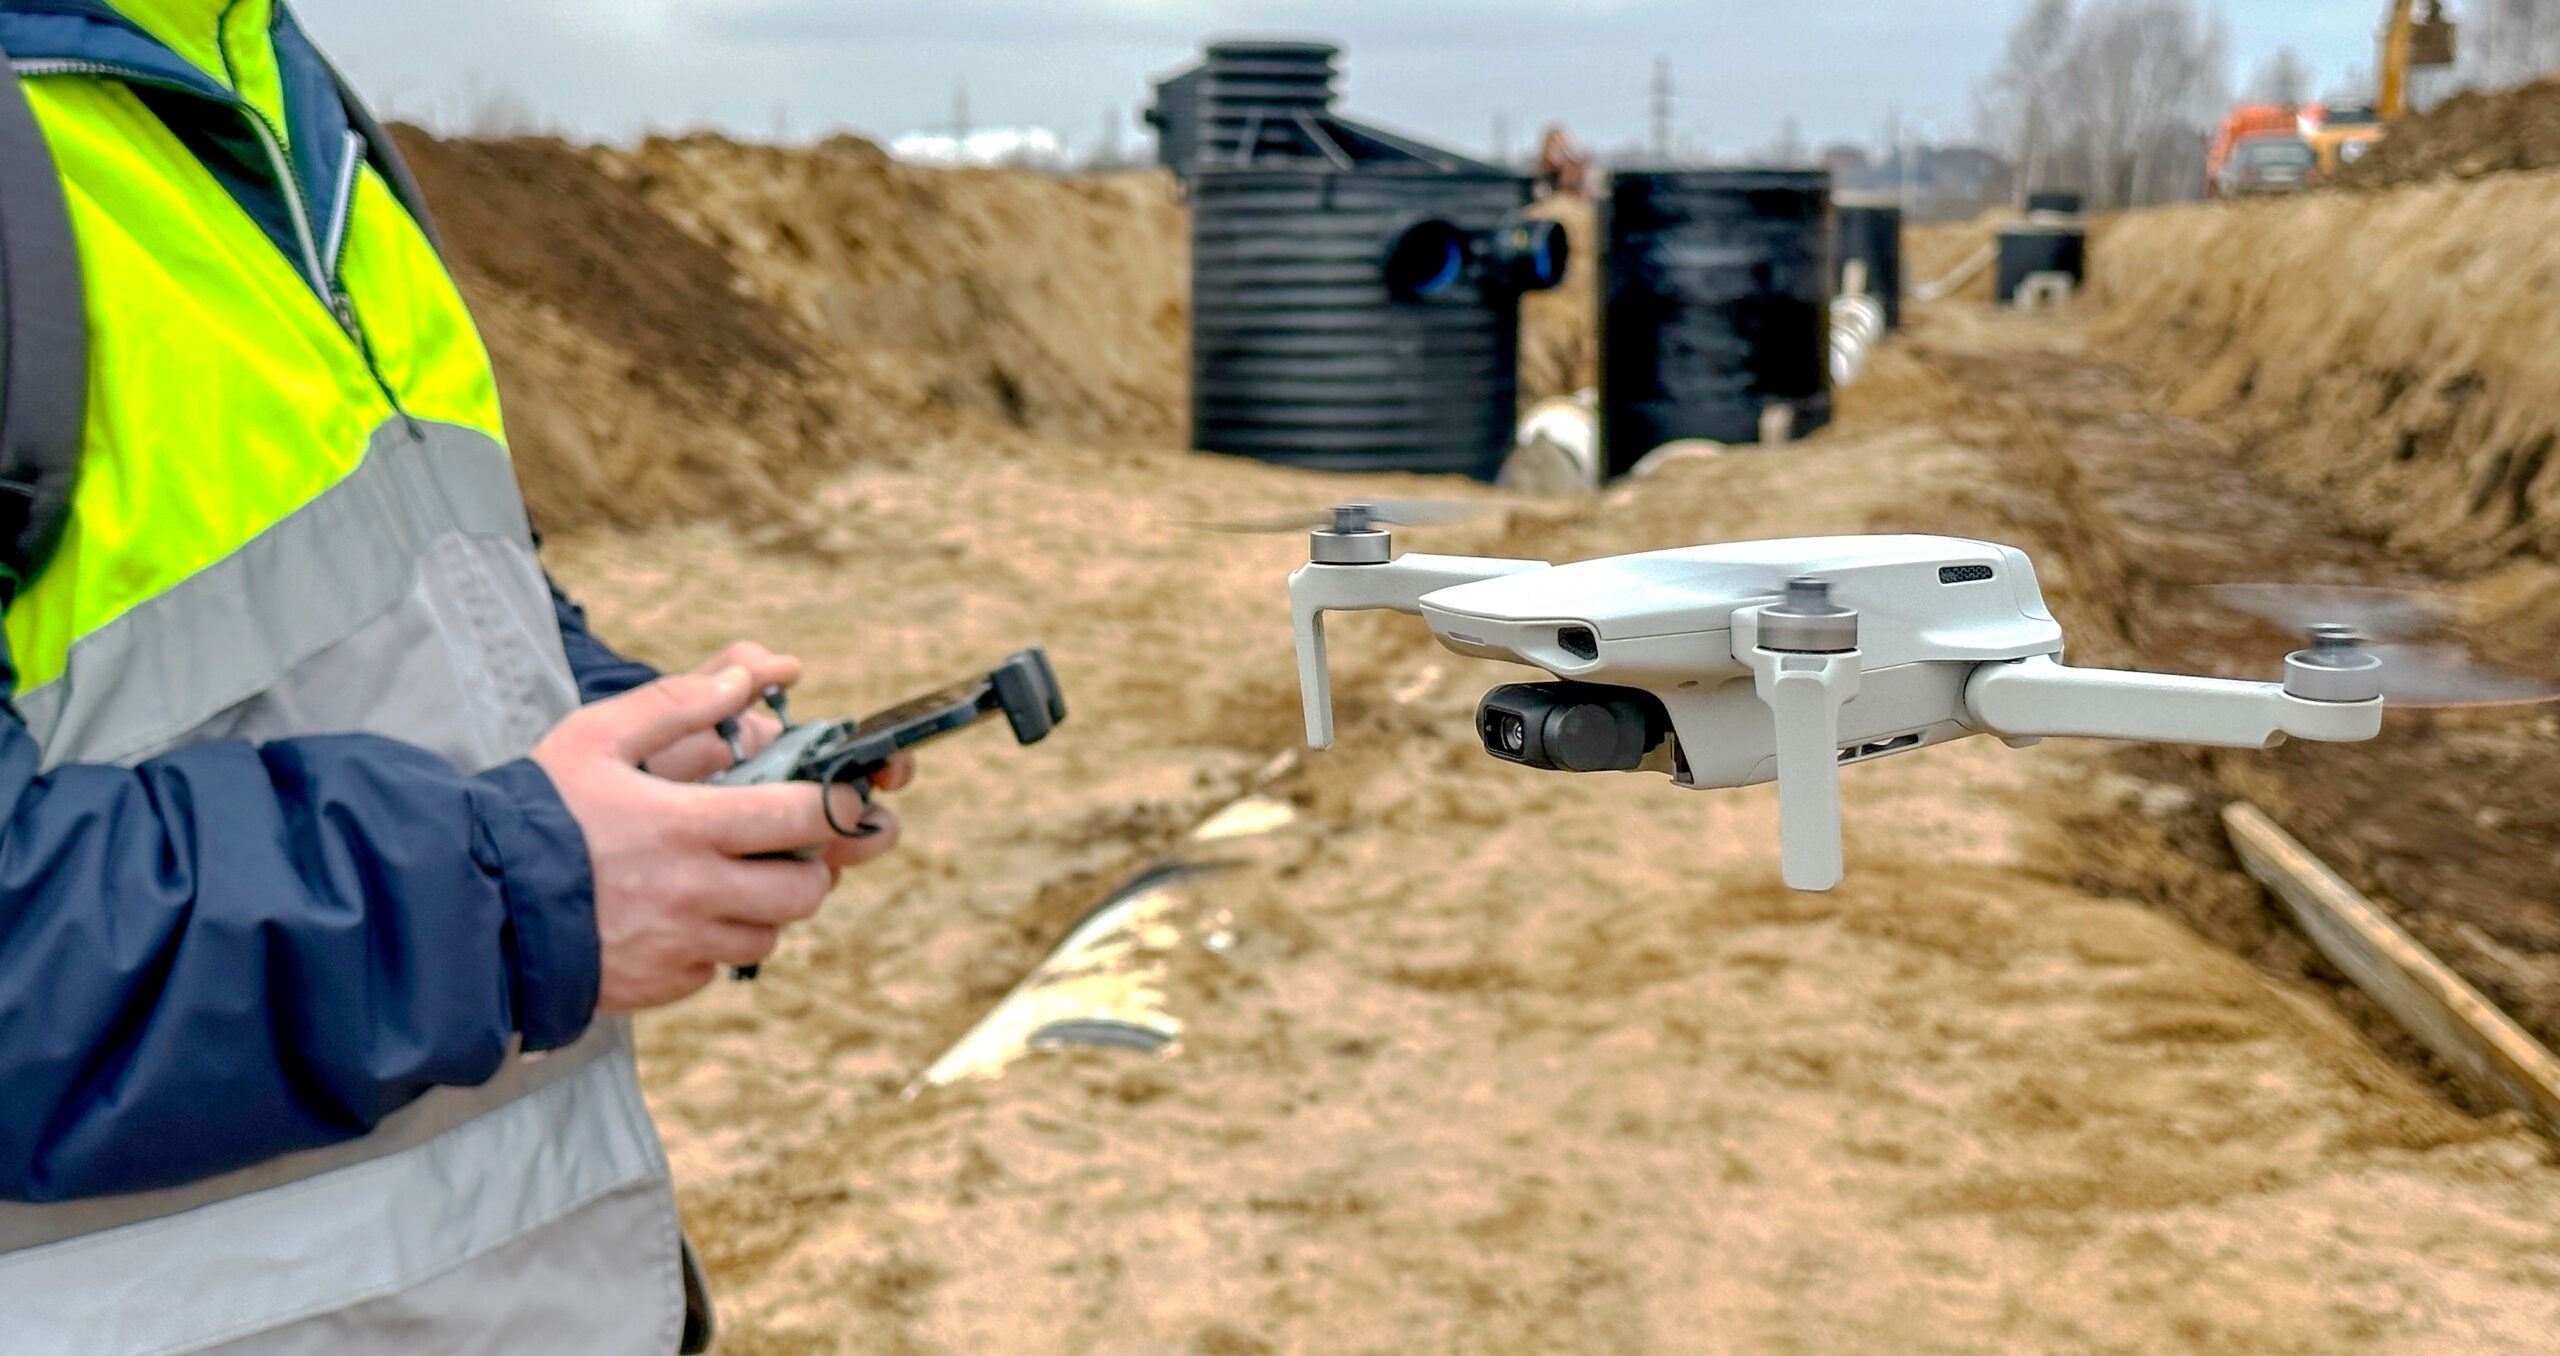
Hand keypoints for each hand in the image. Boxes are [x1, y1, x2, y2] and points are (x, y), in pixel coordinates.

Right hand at [532, 662, 904, 1010]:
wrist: (472, 905)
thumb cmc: (536, 812)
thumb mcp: (595, 737)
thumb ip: (675, 704)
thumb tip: (746, 679)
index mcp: (688, 825)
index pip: (803, 817)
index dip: (838, 804)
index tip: (844, 795)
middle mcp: (695, 891)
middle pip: (804, 890)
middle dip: (810, 865)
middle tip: (788, 845)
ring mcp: (680, 946)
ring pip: (767, 934)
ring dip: (764, 907)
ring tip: (729, 878)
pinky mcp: (661, 985)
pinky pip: (716, 968)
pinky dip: (714, 944)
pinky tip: (679, 916)